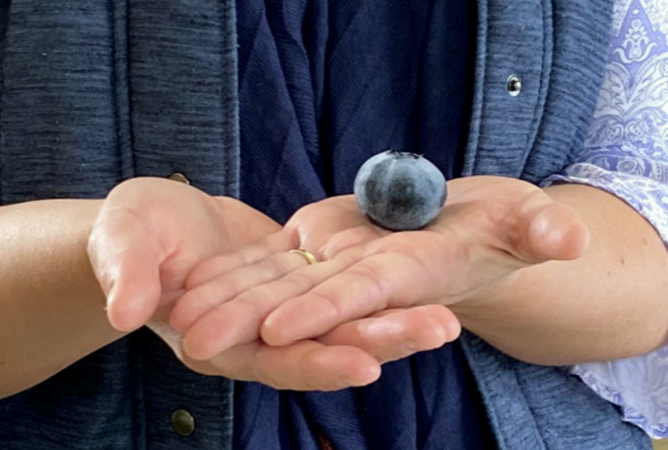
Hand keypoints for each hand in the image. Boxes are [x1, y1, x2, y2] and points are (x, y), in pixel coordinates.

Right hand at [89, 177, 457, 389]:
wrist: (160, 224)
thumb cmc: (131, 233)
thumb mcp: (123, 242)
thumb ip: (128, 272)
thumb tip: (126, 308)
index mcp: (218, 340)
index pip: (274, 361)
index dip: (315, 363)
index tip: (365, 364)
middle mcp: (260, 337)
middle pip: (326, 347)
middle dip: (382, 341)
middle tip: (441, 328)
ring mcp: (285, 313)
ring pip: (345, 323)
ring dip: (395, 321)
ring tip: (447, 317)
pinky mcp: (303, 286)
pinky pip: (346, 294)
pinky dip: (379, 294)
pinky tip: (423, 287)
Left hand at [173, 176, 588, 361]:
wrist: (472, 233)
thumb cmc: (507, 226)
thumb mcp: (529, 219)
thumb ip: (541, 228)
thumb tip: (569, 240)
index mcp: (414, 273)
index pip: (367, 295)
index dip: (328, 308)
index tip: (282, 327)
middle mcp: (368, 279)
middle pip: (306, 301)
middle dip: (253, 322)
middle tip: (197, 340)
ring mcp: (341, 265)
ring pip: (278, 285)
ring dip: (228, 302)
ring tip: (176, 315)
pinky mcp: (322, 247)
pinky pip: (273, 262)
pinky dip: (234, 272)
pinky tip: (191, 281)